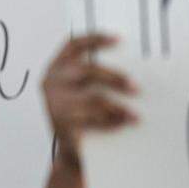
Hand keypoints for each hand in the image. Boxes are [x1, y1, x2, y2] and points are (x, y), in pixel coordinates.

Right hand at [42, 34, 138, 169]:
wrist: (70, 148)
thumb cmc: (80, 115)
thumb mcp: (79, 91)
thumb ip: (93, 77)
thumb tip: (131, 67)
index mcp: (55, 68)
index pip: (73, 46)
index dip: (94, 39)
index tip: (118, 39)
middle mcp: (52, 82)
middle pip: (86, 71)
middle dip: (114, 78)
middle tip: (136, 87)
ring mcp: (55, 103)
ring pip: (92, 99)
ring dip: (118, 106)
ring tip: (135, 115)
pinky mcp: (62, 123)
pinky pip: (93, 119)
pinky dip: (112, 121)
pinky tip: (125, 123)